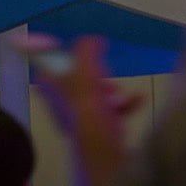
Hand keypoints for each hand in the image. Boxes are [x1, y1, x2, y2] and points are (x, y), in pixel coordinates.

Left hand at [37, 36, 143, 185]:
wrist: (101, 144)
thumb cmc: (86, 103)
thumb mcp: (84, 66)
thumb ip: (87, 48)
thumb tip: (95, 40)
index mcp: (50, 87)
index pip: (47, 67)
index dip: (61, 57)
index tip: (77, 53)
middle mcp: (61, 103)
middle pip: (77, 79)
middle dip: (96, 74)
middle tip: (103, 74)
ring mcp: (79, 117)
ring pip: (95, 95)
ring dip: (111, 90)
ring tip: (118, 92)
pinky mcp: (97, 129)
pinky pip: (111, 110)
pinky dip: (124, 103)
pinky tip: (138, 99)